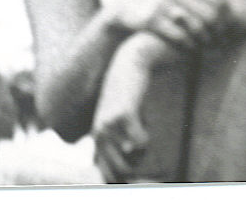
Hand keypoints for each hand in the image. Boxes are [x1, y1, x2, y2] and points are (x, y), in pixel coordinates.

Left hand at [92, 40, 151, 182]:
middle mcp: (98, 135)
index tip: (139, 170)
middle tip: (142, 144)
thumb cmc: (128, 99)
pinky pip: (142, 142)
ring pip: (133, 159)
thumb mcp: (121, 125)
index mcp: (97, 140)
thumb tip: (128, 175)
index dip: (124, 178)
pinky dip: (148, 135)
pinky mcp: (122, 115)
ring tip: (140, 129)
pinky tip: (142, 117)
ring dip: (143, 149)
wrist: (128, 67)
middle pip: (122, 172)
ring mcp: (108, 125)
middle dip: (139, 165)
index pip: (107, 175)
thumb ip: (121, 148)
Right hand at [113, 0, 236, 48]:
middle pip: (209, 16)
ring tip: (206, 47)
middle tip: (219, 42)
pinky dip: (189, 45)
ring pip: (196, 27)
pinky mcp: (152, 19)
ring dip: (204, 41)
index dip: (224, 18)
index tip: (225, 29)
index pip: (217, 1)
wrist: (121, 9)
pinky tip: (191, 49)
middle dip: (216, 32)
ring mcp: (163, 3)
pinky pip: (180, 36)